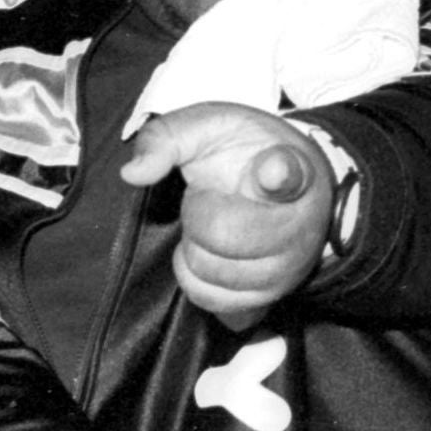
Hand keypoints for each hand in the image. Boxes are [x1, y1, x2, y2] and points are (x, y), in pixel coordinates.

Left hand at [120, 104, 333, 329]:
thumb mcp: (207, 126)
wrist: (293, 189)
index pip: (287, 174)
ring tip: (215, 225)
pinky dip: (198, 282)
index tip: (272, 168)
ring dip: (196, 250)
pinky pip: (217, 304)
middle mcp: (298, 224)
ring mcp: (288, 266)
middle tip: (211, 201)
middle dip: (197, 217)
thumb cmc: (245, 154)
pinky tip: (210, 256)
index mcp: (288, 167)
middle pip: (222, 235)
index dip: (278, 173)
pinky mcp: (271, 298)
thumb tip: (133, 172)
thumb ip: (165, 138)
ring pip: (214, 275)